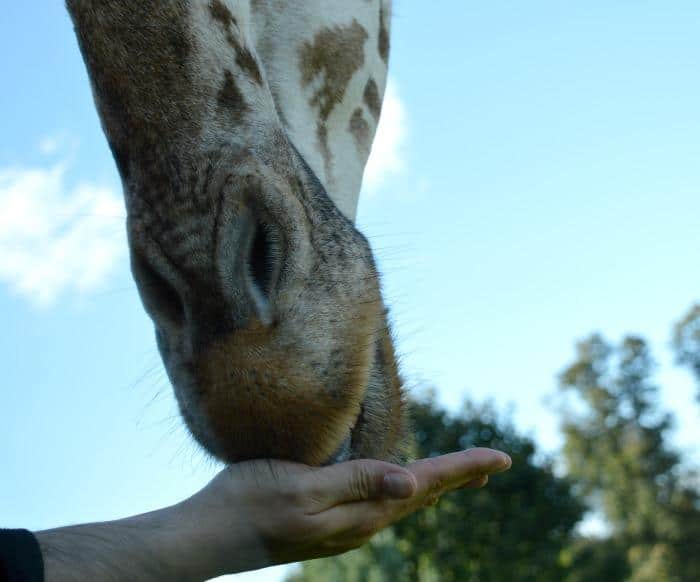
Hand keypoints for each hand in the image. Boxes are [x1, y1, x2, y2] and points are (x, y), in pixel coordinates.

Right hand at [172, 448, 511, 577]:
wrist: (206, 537)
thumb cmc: (248, 503)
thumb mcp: (302, 486)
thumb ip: (357, 483)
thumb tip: (414, 483)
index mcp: (360, 512)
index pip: (424, 484)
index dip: (463, 467)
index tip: (501, 458)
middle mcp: (359, 524)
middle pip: (420, 495)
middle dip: (456, 478)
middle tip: (489, 465)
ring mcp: (341, 527)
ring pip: (401, 502)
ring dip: (432, 484)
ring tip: (456, 475)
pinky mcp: (324, 523)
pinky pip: (378, 505)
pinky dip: (401, 491)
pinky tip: (400, 487)